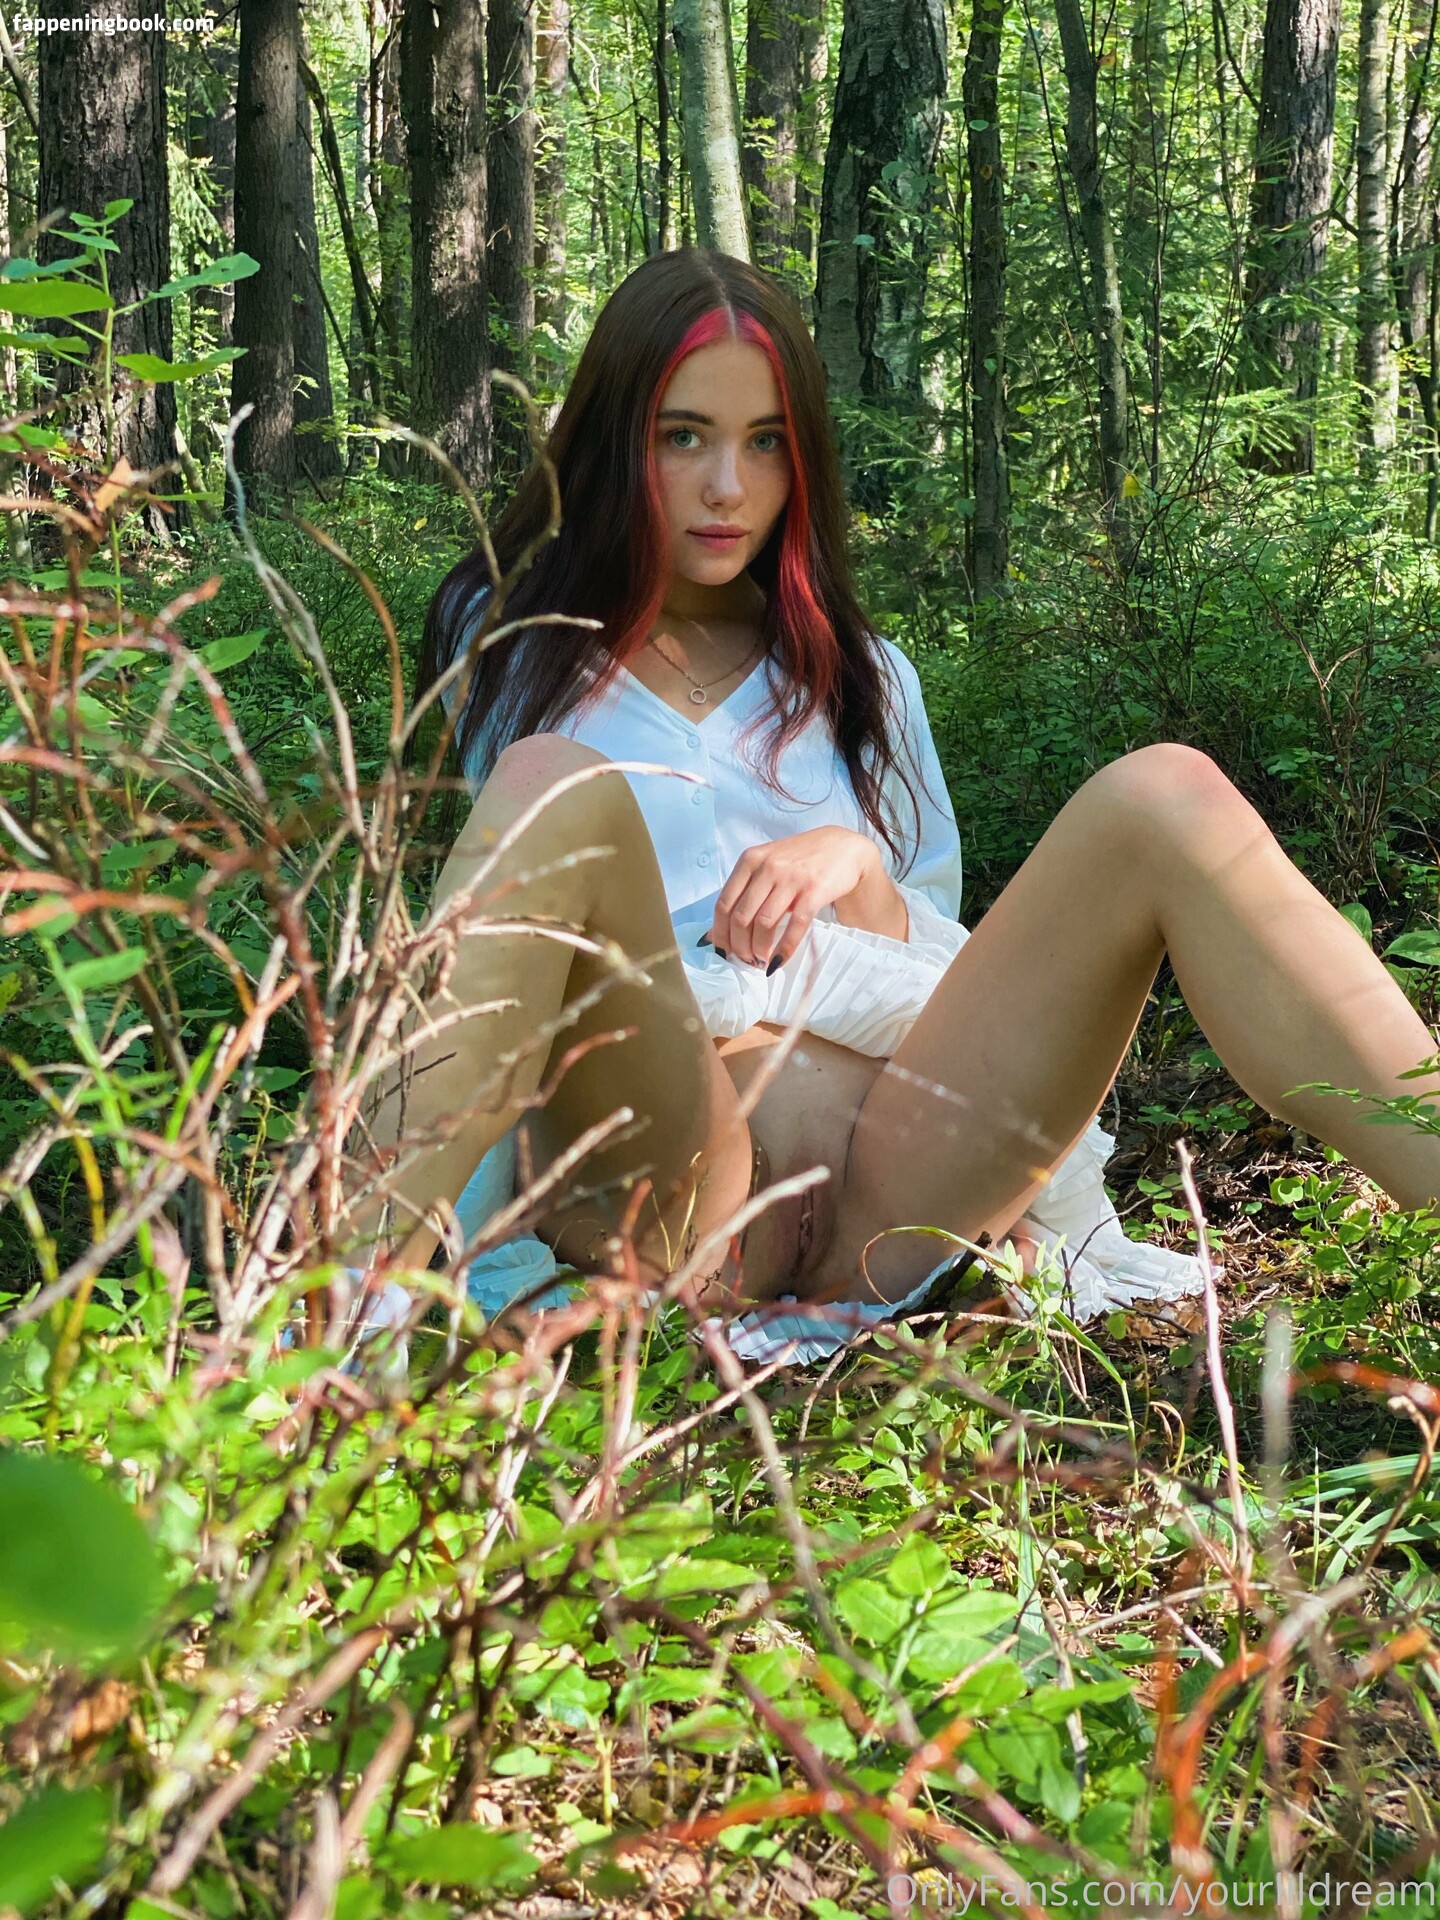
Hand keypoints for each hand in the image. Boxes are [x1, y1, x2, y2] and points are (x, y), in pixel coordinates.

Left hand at [709, 826, 883, 967]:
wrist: (842, 847)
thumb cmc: (800, 860)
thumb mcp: (766, 866)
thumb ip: (743, 893)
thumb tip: (716, 933)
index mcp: (749, 860)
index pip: (723, 904)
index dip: (720, 933)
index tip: (724, 951)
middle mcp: (767, 867)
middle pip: (740, 918)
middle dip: (739, 947)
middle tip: (745, 960)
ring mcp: (790, 879)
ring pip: (764, 924)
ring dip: (759, 950)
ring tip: (760, 960)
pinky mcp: (813, 891)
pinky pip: (794, 926)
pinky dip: (784, 949)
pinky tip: (779, 961)